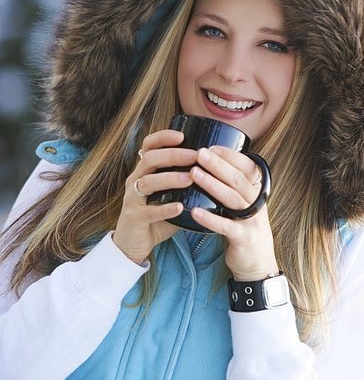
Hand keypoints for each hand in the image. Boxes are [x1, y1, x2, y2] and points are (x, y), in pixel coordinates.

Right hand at [113, 129, 196, 263]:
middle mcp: (135, 181)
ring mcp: (132, 199)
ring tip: (190, 178)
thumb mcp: (170, 197)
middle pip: (149, 159)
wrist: (133, 244)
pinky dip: (165, 209)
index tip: (182, 135)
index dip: (162, 137)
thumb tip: (215, 176)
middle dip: (173, 155)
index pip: (148, 146)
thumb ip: (186, 186)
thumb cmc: (156, 218)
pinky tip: (180, 207)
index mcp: (143, 172)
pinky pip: (148, 211)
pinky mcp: (134, 218)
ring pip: (147, 182)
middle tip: (194, 156)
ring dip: (170, 178)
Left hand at [189, 146, 278, 280]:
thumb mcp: (244, 206)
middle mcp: (257, 204)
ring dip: (212, 185)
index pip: (246, 168)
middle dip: (218, 164)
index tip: (210, 146)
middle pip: (237, 180)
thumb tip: (212, 165)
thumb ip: (233, 188)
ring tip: (194, 173)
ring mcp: (252, 221)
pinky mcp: (244, 239)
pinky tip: (195, 211)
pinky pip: (226, 227)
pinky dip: (210, 219)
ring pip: (232, 199)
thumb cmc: (244, 230)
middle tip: (199, 153)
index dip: (229, 156)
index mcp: (257, 193)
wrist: (258, 265)